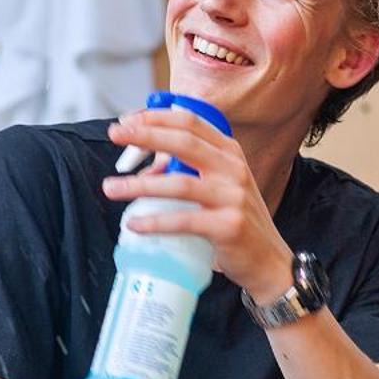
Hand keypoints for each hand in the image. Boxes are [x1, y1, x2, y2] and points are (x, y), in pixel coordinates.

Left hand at [103, 107, 292, 301]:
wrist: (268, 261)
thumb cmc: (235, 220)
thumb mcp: (219, 185)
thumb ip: (189, 170)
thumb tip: (147, 167)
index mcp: (229, 152)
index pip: (191, 121)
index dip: (156, 117)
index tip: (127, 121)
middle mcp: (234, 168)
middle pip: (183, 142)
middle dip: (145, 135)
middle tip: (113, 135)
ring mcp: (233, 197)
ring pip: (179, 183)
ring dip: (139, 185)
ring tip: (110, 187)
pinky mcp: (229, 226)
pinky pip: (184, 221)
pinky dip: (155, 223)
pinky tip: (134, 225)